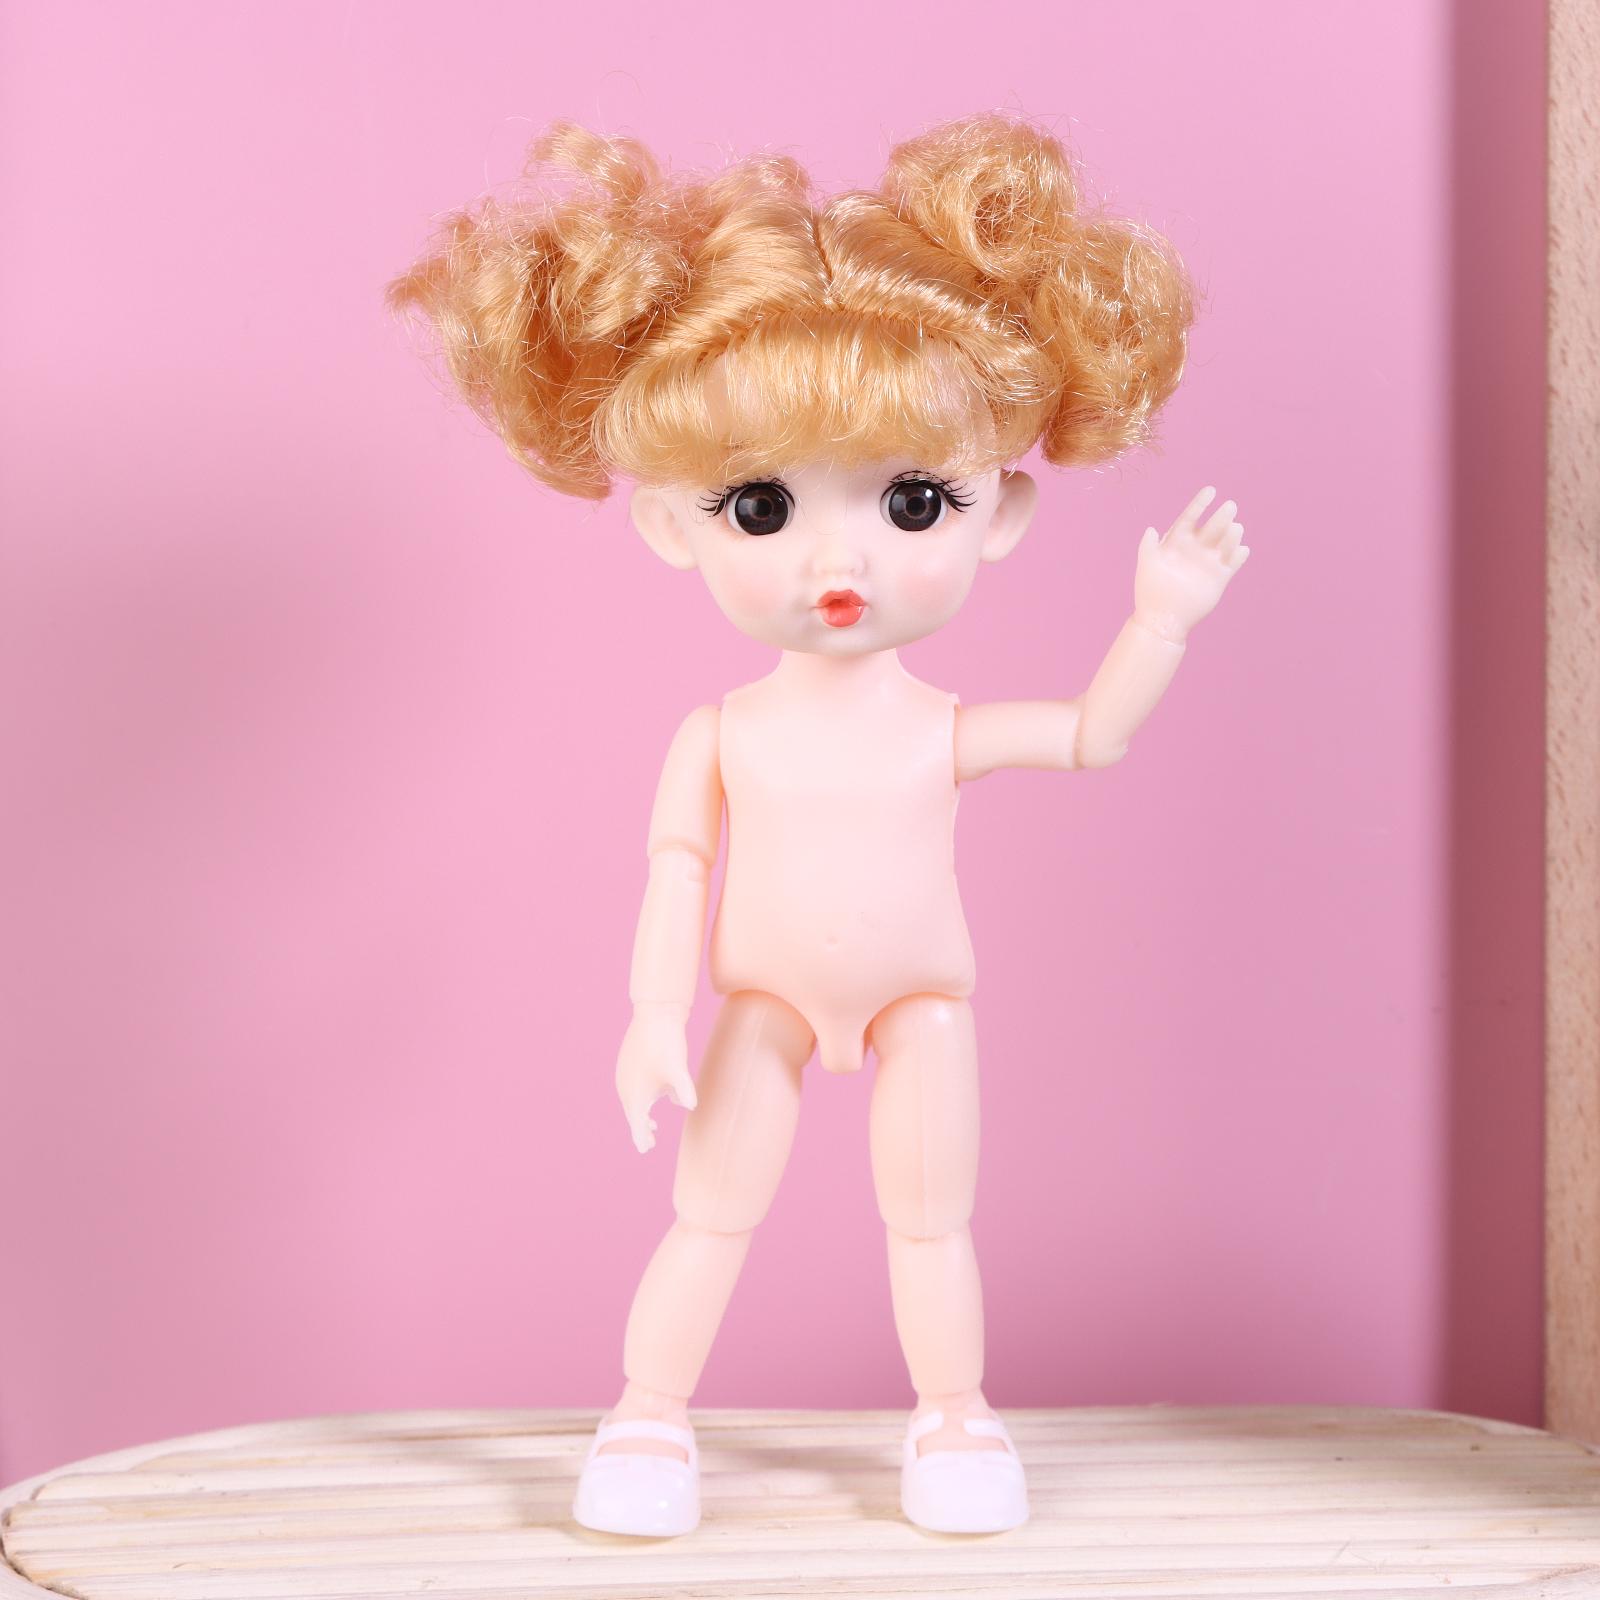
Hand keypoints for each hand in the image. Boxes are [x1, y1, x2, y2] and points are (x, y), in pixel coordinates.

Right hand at [614, 1005, 697, 1153]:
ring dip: (641, 1113)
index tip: (645, 1149)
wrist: (655, 1012)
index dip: (641, 1137)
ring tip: (652, 1124)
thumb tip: (689, 1105)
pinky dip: (641, 1097)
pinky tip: (655, 1095)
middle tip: (649, 1142)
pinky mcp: (628, 1063)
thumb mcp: (678, 1069)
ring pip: (632, 1099)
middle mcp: (625, 1086)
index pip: (637, 1123)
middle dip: (641, 1128)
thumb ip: (683, 1090)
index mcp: (635, 1093)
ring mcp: (624, 1073)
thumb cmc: (667, 1043)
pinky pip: (632, 1086)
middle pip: (633, 1113)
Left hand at [1134, 485, 1249, 639]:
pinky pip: (1232, 562)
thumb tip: (1150, 528)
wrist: (1163, 618)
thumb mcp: (1146, 565)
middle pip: (1211, 527)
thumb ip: (1147, 546)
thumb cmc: (1150, 591)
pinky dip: (1238, 555)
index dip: (1200, 503)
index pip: (1191, 517)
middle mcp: (1195, 549)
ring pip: (1224, 542)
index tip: (1211, 490)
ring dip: (1232, 534)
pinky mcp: (1220, 577)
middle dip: (1220, 516)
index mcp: (1177, 541)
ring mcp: (1208, 562)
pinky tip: (1242, 549)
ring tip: (1236, 527)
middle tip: (1230, 506)